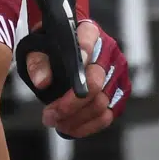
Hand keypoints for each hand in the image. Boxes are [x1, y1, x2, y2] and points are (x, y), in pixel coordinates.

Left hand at [24, 19, 130, 136]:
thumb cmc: (53, 45)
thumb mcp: (39, 47)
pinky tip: (71, 128)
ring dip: (77, 119)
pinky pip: (109, 115)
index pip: (87, 42)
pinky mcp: (121, 92)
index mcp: (89, 31)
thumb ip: (37, 61)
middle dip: (70, 104)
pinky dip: (89, 125)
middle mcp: (109, 51)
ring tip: (57, 123)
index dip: (80, 58)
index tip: (68, 75)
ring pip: (102, 103)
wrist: (67, 46)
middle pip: (95, 82)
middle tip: (49, 116)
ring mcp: (118, 72)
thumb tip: (42, 82)